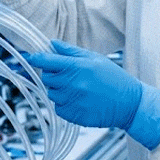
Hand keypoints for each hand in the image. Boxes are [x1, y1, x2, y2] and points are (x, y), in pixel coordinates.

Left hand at [26, 41, 159, 149]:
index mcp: (77, 67)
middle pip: (47, 78)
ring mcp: (73, 101)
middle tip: (67, 75)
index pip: (47, 61)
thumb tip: (51, 44)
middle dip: (52, 75)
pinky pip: (58, 108)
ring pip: (51, 94)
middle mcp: (73, 84)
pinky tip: (79, 100)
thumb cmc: (113, 78)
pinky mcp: (74, 116)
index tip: (30, 57)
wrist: (129, 103)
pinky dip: (64, 104)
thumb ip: (70, 51)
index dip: (36, 59)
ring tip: (76, 88)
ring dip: (58, 90)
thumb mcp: (94, 58)